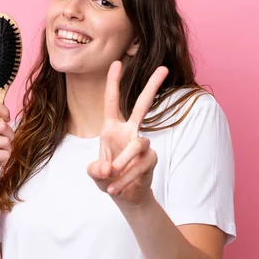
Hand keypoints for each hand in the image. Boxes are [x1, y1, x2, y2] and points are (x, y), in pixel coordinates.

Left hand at [87, 61, 168, 207]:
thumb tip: (107, 168)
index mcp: (112, 128)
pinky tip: (115, 188)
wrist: (124, 196)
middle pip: (142, 105)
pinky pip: (139, 165)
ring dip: (123, 162)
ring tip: (110, 176)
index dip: (113, 82)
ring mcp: (142, 144)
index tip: (117, 62)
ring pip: (136, 145)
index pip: (112, 101)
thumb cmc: (107, 178)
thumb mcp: (95, 173)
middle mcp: (129, 132)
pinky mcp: (151, 159)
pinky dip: (125, 178)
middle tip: (164, 68)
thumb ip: (95, 170)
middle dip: (153, 87)